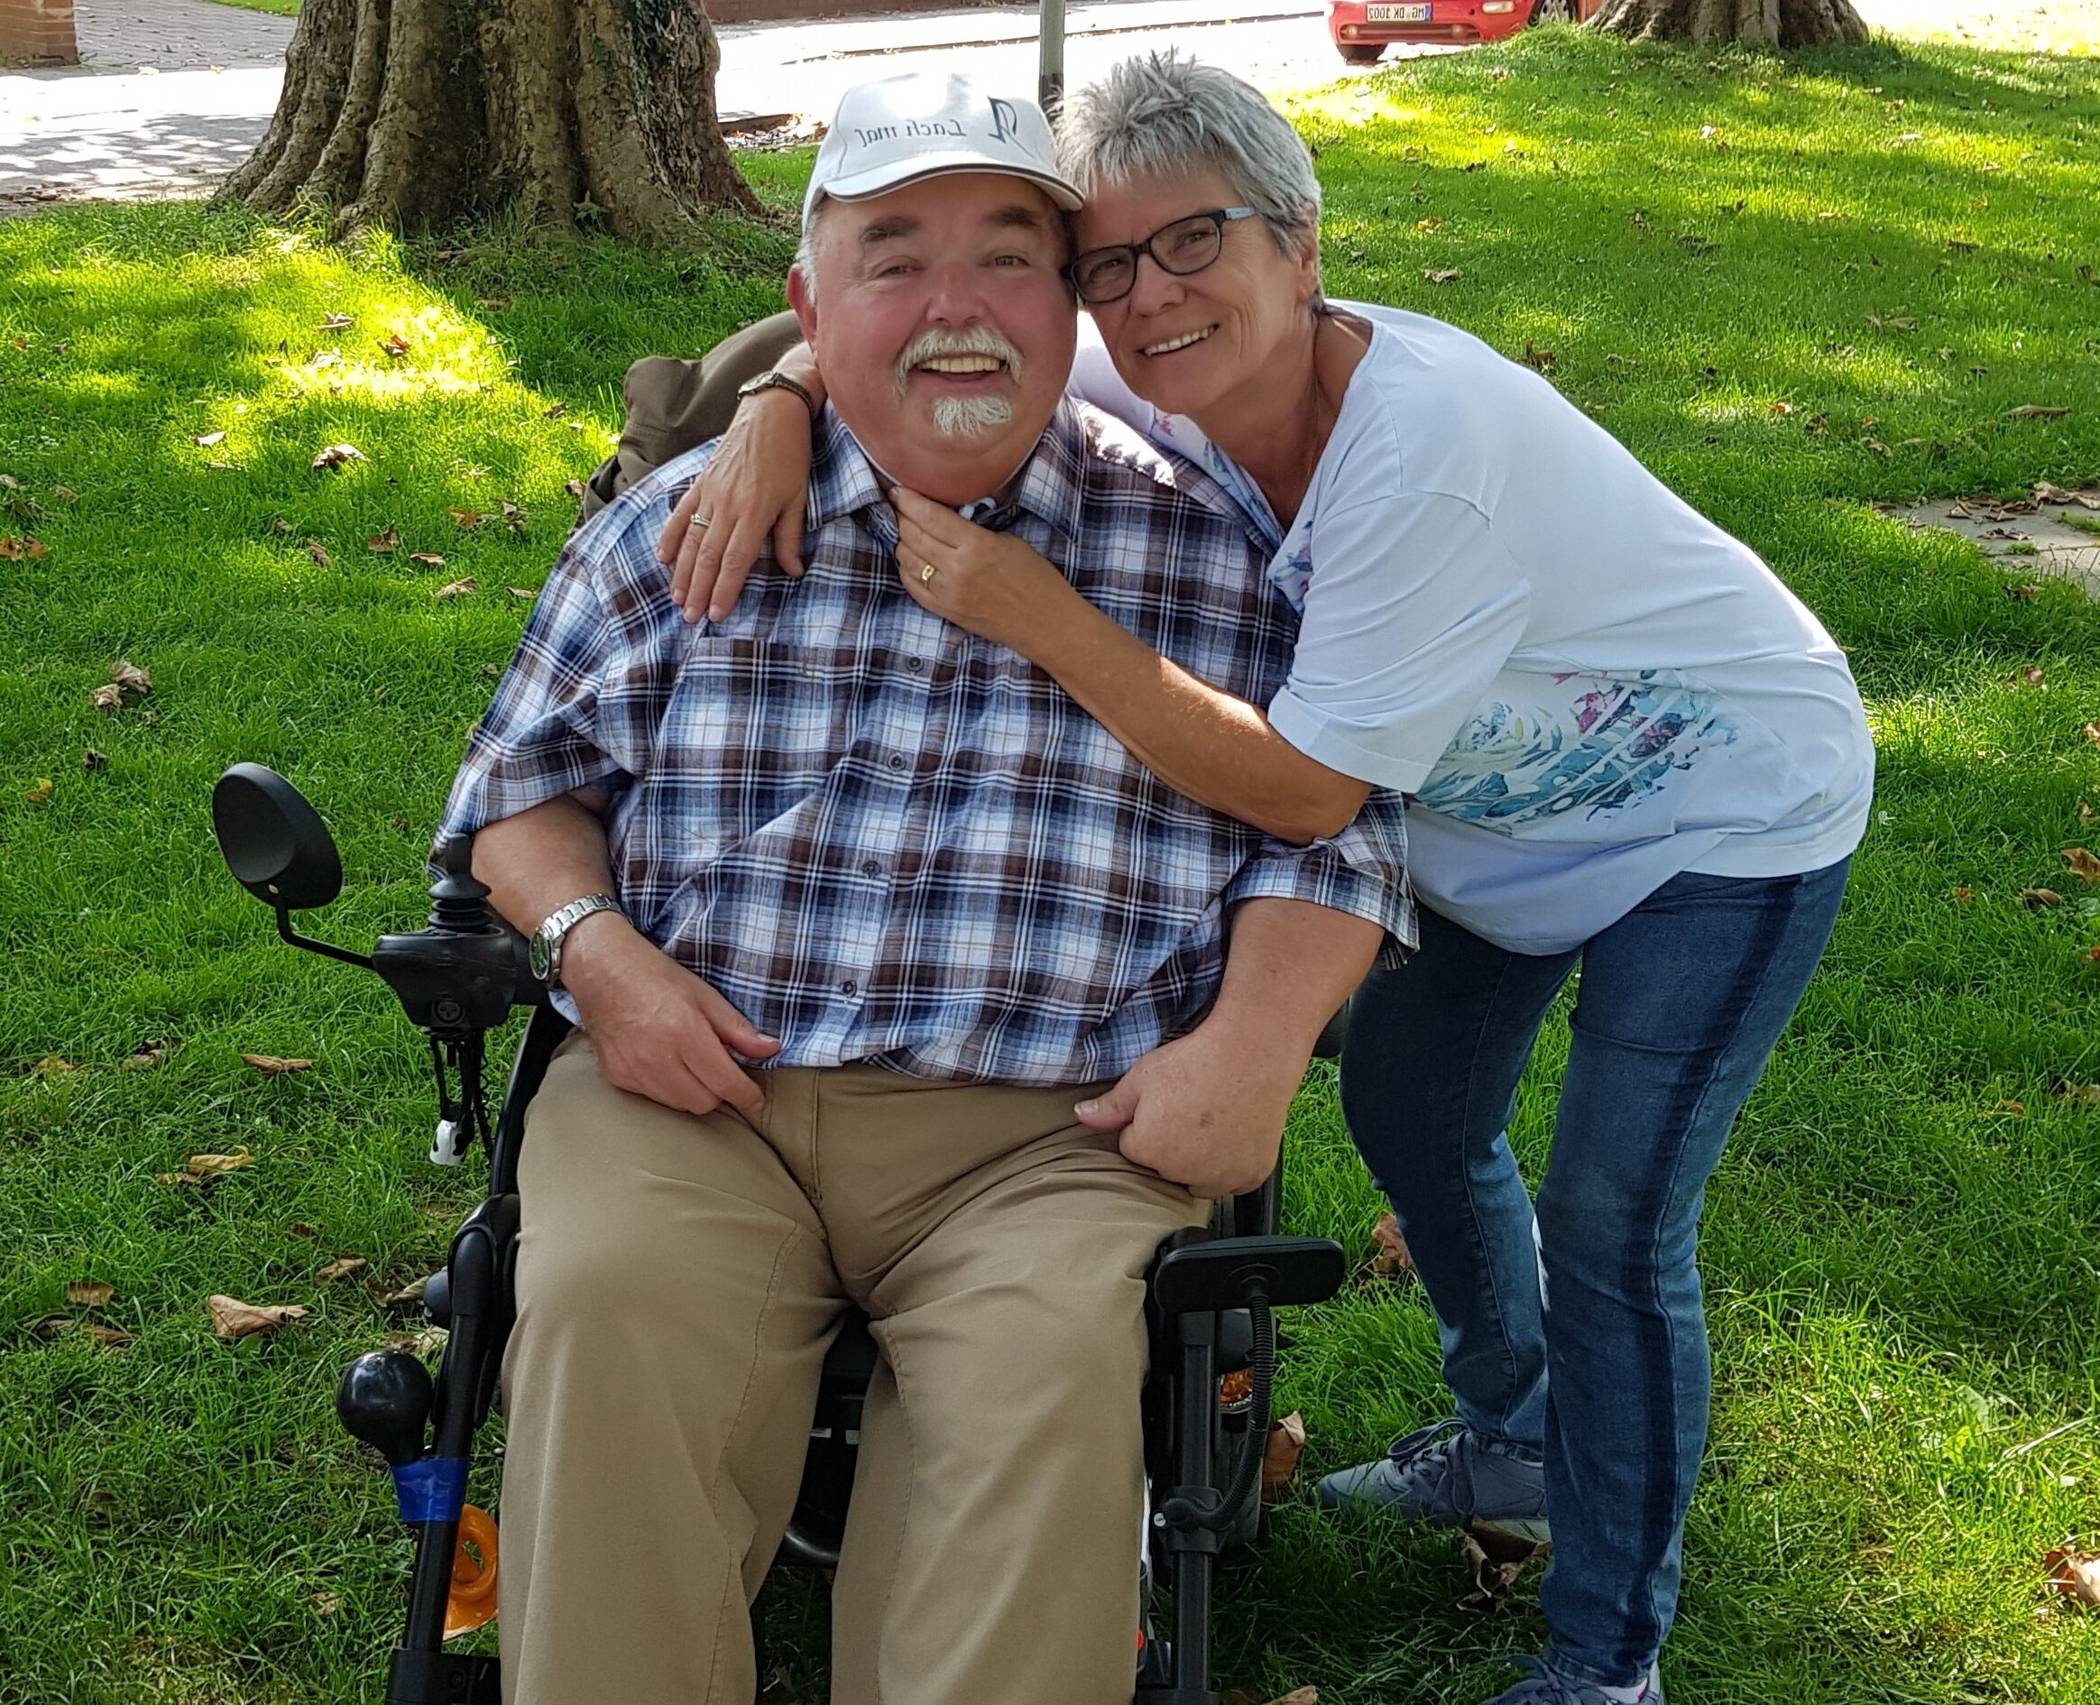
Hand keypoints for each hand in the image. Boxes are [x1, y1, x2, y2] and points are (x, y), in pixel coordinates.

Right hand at [559, 916, 780, 1117]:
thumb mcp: (704, 995)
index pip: (724, 1083)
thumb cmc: (655, 976)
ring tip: (693, 1063)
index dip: (746, 1095)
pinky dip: (668, 1089)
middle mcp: (657, 1058)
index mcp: (684, 1033)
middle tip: (721, 1069)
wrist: (601, 970)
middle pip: (704, 1102)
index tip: (755, 1098)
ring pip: (679, 1105)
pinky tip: (666, 1063)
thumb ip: (737, 1028)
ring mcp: (633, 1071)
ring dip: (694, 1092)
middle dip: (720, 1091)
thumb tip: (771, 1049)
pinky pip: (654, 1098)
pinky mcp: (617, 1077)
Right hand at [657, 390, 812, 622]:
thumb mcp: (798, 498)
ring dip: (681, 572)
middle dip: (698, 590)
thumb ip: (790, 536)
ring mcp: (710, 493)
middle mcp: (728, 505)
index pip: (736, 560)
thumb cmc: (791, 455)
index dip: (724, 589)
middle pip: (708, 557)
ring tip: (676, 598)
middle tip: (690, 618)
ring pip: (691, 540)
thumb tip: (792, 571)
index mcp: (755, 512)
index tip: (716, 614)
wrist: (771, 411)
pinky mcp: (700, 482)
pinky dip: (670, 536)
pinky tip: (662, 558)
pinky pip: (681, 514)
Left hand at [891, 486, 1081, 651]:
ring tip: (905, 530)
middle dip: (901, 517)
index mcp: (977, 545)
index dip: (909, 501)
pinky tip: (910, 558)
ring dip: (902, 541)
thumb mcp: (1009, 542)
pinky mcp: (945, 611)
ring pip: (907, 559)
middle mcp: (957, 569)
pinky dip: (906, 568)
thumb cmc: (1036, 579)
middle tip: (899, 506)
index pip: (930, 517)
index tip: (899, 490)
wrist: (1045, 623)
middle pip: (913, 535)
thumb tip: (945, 520)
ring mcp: (947, 593)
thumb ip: (973, 531)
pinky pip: (912, 585)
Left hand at [1074, 1018, 1306, 1199]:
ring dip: (1199, 1162)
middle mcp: (1183, 1173)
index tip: (1166, 1102)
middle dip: (1171, 1144)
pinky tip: (1233, 1134)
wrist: (1253, 1053)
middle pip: (1165, 1166)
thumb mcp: (1143, 1076)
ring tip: (1212, 1121)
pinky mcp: (1250, 1177)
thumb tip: (1080, 1118)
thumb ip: (1110, 1106)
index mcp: (1148, 1150)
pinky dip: (1231, 1166)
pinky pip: (1231, 1182)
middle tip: (1191, 1108)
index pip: (1133, 1148)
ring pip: (1197, 1179)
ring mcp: (1220, 1178)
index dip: (1146, 1124)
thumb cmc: (1196, 1060)